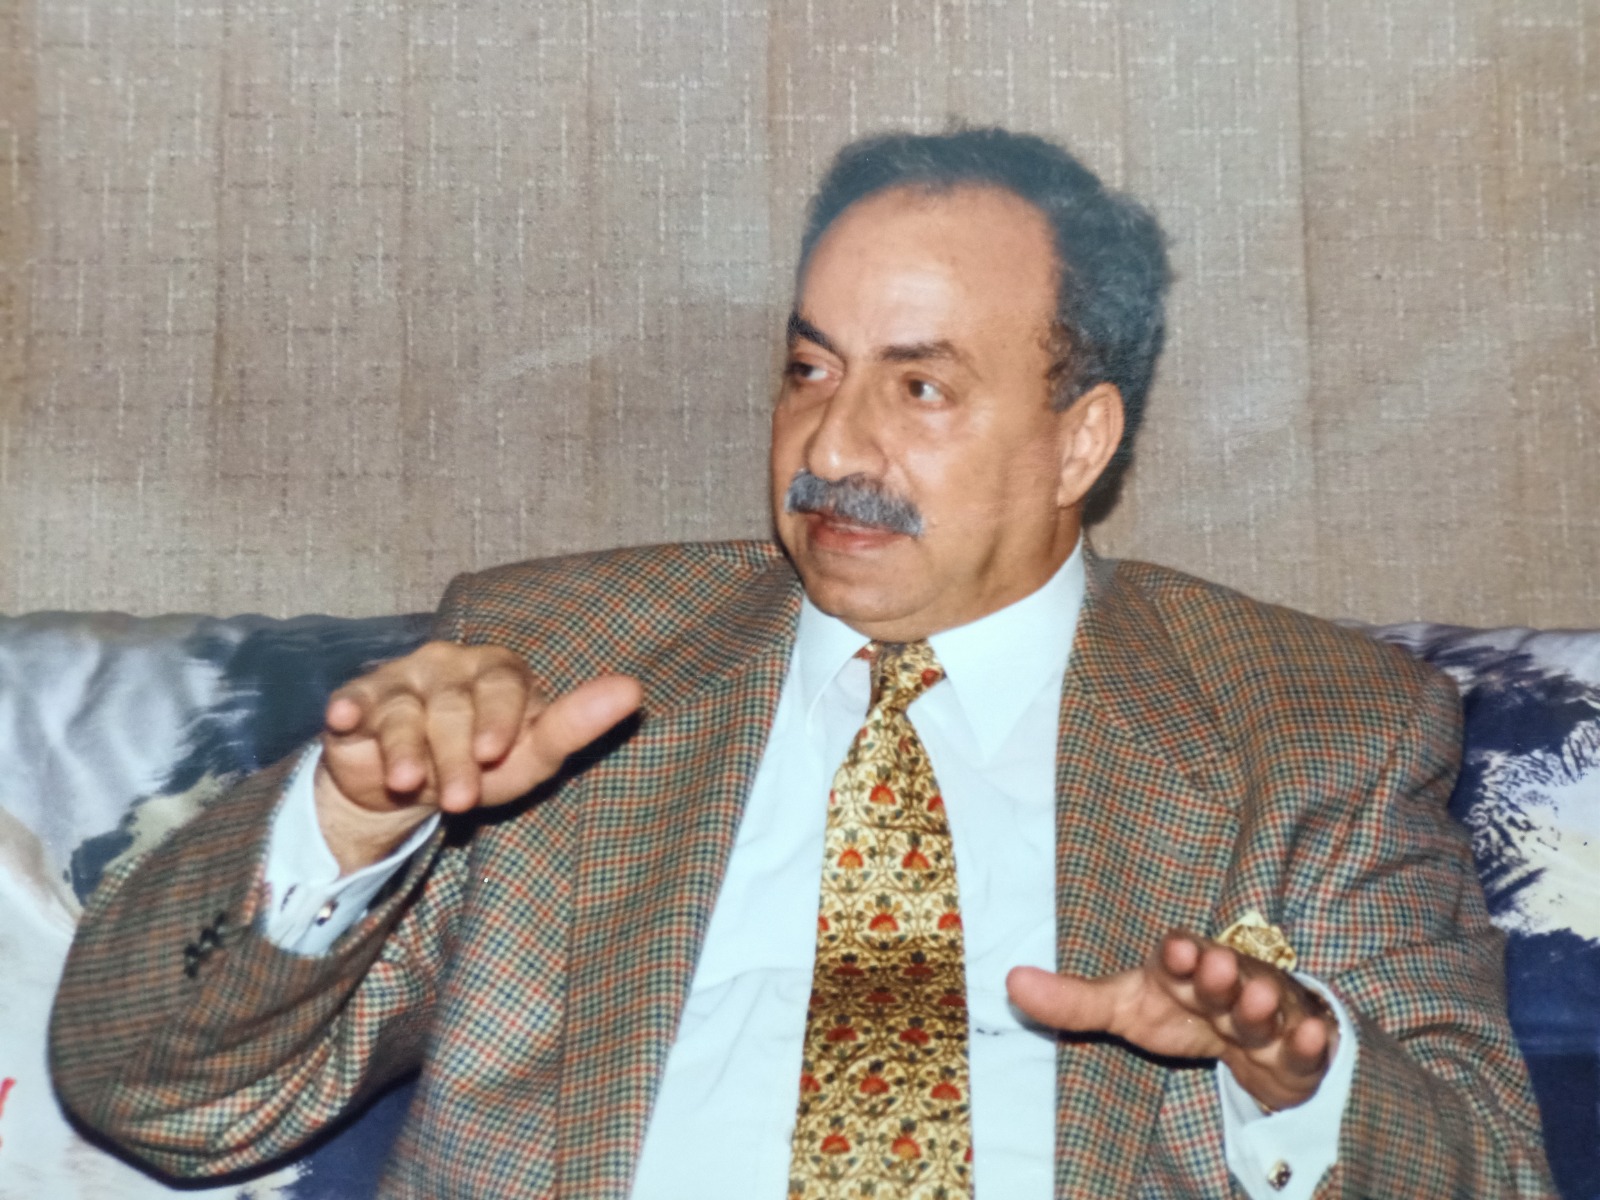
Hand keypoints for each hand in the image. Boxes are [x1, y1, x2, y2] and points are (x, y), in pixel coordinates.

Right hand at [315, 641, 641, 872]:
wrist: (408, 788)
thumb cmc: (483, 767)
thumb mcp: (531, 758)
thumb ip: (576, 726)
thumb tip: (633, 689)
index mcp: (500, 670)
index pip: (505, 683)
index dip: (501, 717)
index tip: (495, 754)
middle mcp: (451, 665)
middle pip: (454, 705)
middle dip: (455, 754)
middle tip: (461, 798)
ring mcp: (403, 678)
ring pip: (404, 711)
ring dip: (405, 749)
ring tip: (406, 784)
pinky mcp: (358, 698)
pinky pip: (353, 699)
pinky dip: (348, 709)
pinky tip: (346, 718)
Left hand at [1006, 930, 1337, 1111]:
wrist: (1253, 1032)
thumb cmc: (1182, 1008)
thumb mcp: (1127, 1008)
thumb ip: (1074, 1001)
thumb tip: (1010, 981)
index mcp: (1183, 969)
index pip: (1178, 956)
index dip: (1176, 954)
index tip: (1170, 949)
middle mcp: (1228, 983)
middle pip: (1223, 977)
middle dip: (1220, 973)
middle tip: (1218, 966)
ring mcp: (1266, 1014)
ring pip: (1265, 1009)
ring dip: (1262, 1004)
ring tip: (1256, 999)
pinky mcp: (1297, 1049)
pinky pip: (1306, 1046)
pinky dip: (1310, 1041)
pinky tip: (1314, 1036)